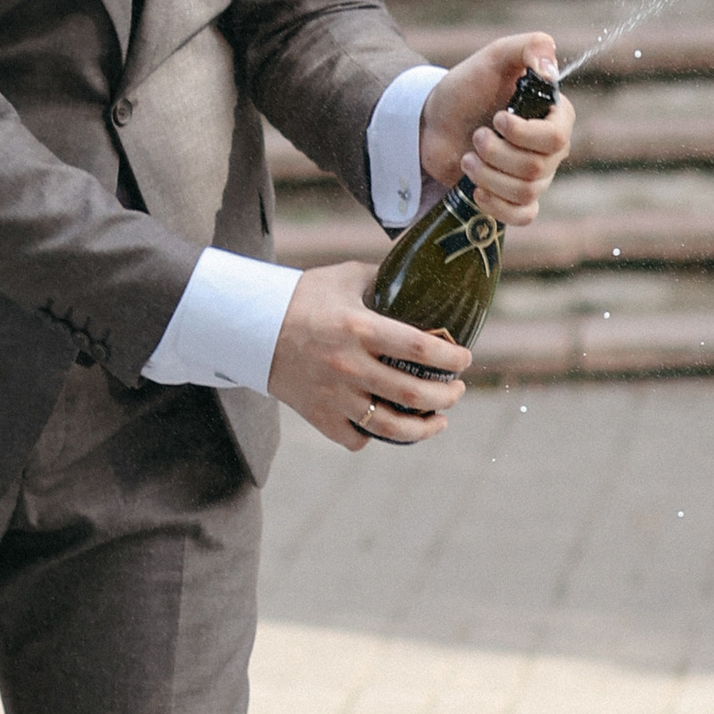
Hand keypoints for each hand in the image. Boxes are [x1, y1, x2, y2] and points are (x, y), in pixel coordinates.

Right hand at [270, 260, 467, 448]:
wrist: (249, 325)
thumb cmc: (300, 298)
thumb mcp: (343, 278)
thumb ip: (381, 279)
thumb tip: (416, 276)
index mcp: (359, 328)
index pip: (419, 347)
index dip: (451, 357)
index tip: (464, 359)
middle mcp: (348, 364)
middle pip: (413, 392)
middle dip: (447, 396)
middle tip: (457, 391)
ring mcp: (333, 395)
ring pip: (391, 426)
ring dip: (424, 428)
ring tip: (439, 420)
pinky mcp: (317, 414)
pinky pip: (355, 438)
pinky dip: (374, 437)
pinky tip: (387, 426)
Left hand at [420, 34, 572, 227]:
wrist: (433, 120)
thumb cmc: (467, 86)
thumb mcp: (495, 56)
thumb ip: (529, 47)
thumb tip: (550, 69)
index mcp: (555, 116)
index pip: (557, 138)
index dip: (523, 134)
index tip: (497, 118)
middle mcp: (552, 149)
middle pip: (536, 169)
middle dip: (496, 153)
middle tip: (476, 135)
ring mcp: (535, 176)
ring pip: (525, 192)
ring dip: (487, 176)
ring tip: (467, 158)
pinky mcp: (514, 197)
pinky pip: (523, 216)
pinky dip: (497, 206)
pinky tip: (476, 189)